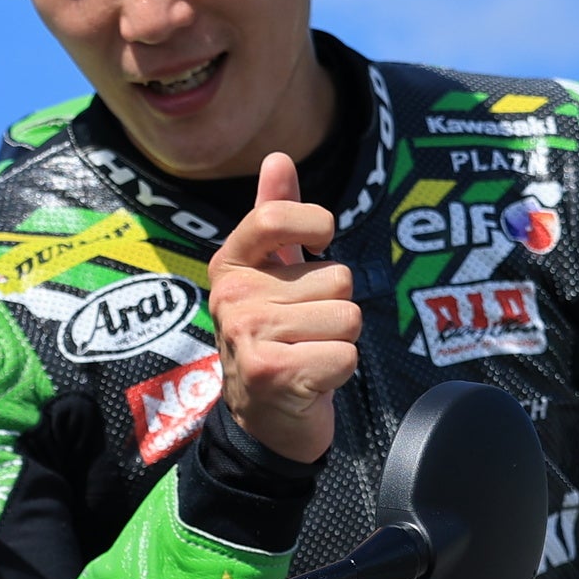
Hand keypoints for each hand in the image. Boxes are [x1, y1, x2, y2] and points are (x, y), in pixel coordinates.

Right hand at [210, 151, 356, 462]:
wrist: (262, 422)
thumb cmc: (276, 339)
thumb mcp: (270, 274)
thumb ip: (275, 215)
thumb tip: (277, 156)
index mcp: (231, 264)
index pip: (278, 216)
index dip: (315, 224)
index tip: (321, 241)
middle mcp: (232, 296)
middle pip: (338, 278)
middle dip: (334, 309)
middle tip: (303, 333)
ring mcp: (248, 335)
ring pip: (347, 317)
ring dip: (339, 342)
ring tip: (307, 355)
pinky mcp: (272, 373)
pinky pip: (345, 355)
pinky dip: (339, 372)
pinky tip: (310, 380)